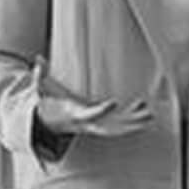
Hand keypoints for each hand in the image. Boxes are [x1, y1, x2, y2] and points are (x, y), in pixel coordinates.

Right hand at [34, 60, 154, 139]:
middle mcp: (89, 124)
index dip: (102, 110)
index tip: (114, 103)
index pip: (90, 114)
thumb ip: (40, 78)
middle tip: (146, 114)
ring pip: (119, 128)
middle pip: (111, 126)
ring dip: (136, 122)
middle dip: (128, 122)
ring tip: (151, 115)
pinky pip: (120, 126)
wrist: (53, 123)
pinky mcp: (102, 125)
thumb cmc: (52, 105)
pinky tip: (147, 111)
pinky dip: (133, 119)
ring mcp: (97, 127)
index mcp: (76, 115)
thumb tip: (37, 60)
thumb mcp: (44, 92)